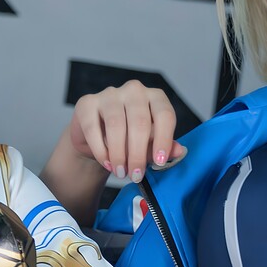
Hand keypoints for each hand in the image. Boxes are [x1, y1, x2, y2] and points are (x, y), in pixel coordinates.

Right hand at [68, 80, 187, 181]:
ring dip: (119, 154)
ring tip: (120, 172)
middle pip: (139, 122)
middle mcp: (134, 90)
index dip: (164, 140)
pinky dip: (101, 150)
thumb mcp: (149, 145)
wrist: (97, 139)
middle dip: (138, 154)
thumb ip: (163, 147)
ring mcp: (110, 94)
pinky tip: (107, 163)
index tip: (159, 162)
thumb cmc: (129, 140)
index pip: (165, 115)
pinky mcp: (87, 103)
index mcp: (155, 97)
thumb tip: (179, 151)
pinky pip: (93, 128)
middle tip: (136, 175)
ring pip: (116, 125)